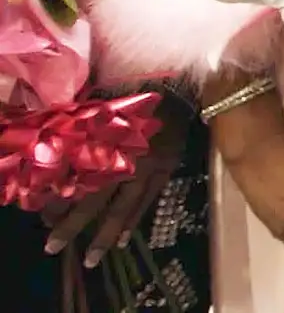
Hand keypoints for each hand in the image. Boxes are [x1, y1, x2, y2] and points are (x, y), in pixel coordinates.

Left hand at [42, 94, 192, 268]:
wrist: (183, 82)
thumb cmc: (136, 87)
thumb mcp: (104, 103)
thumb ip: (85, 125)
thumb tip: (57, 144)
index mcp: (108, 142)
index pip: (76, 178)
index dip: (59, 197)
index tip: (42, 214)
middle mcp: (127, 160)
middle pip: (96, 198)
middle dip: (73, 224)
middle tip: (52, 247)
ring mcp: (150, 167)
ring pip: (124, 206)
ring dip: (105, 234)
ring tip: (91, 259)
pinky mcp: (168, 167)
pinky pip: (149, 199)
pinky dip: (134, 220)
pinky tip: (122, 240)